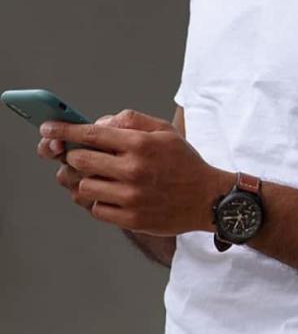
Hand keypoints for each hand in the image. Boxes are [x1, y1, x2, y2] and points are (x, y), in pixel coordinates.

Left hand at [39, 109, 229, 235]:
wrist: (207, 198)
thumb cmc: (183, 162)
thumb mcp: (165, 131)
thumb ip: (131, 121)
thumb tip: (98, 124)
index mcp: (141, 144)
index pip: (91, 134)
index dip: (64, 130)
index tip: (47, 128)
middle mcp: (134, 170)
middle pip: (79, 160)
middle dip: (75, 156)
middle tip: (82, 156)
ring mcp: (131, 197)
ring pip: (83, 186)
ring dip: (85, 180)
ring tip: (100, 177)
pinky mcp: (131, 219)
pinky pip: (95, 209)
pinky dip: (97, 201)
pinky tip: (112, 194)